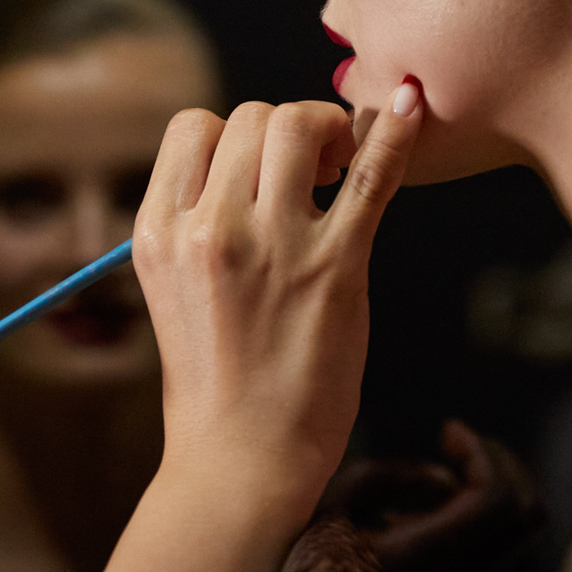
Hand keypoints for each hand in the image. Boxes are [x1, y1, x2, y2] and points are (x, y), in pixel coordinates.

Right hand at [135, 81, 423, 529]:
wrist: (242, 461)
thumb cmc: (215, 382)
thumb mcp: (173, 289)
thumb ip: (197, 223)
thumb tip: (249, 162)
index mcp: (159, 233)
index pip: (192, 127)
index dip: (234, 134)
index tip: (260, 171)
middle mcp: (208, 229)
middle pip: (251, 116)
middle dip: (287, 129)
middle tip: (315, 168)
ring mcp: (273, 246)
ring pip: (300, 124)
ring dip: (327, 130)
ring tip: (338, 171)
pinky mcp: (336, 267)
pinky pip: (371, 175)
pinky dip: (395, 134)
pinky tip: (412, 110)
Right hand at [322, 419, 543, 571]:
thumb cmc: (306, 571)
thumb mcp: (330, 507)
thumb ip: (388, 478)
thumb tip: (445, 480)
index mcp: (425, 558)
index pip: (497, 499)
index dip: (482, 454)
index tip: (445, 431)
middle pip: (528, 513)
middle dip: (501, 465)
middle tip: (455, 445)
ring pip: (521, 532)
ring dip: (495, 488)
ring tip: (446, 472)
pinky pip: (500, 547)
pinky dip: (485, 514)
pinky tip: (437, 504)